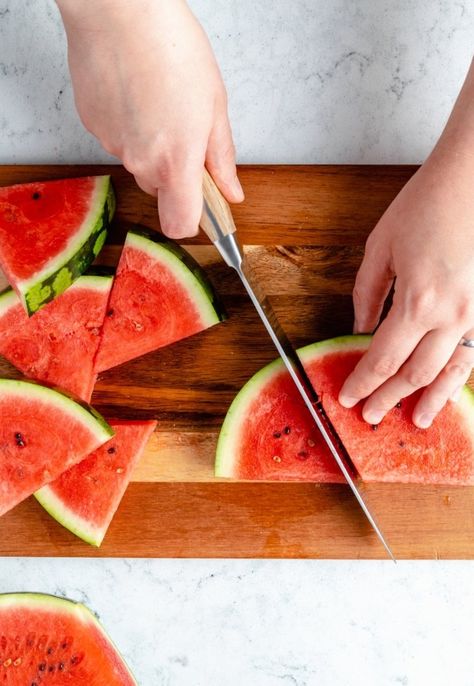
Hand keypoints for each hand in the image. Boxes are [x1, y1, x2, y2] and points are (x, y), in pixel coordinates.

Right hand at [56, 0, 243, 237]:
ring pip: (139, 162)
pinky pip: (118, 140)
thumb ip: (221, 157)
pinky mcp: (92, 127)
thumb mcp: (214, 105)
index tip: (203, 206)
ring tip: (158, 101)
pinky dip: (129, 125)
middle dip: (174, 171)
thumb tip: (231, 191)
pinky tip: (135, 93)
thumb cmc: (171, 47)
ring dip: (151, 144)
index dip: (193, 221)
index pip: (179, 225)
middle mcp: (141, 163)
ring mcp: (113, 146)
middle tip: (185, 129)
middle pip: (160, 190)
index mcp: (176, 162)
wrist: (118, 9)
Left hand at [338, 148, 473, 426]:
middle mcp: (452, 316)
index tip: (348, 397)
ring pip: (452, 372)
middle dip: (388, 398)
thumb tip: (357, 329)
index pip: (382, 359)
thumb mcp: (382, 248)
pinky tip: (449, 389)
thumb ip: (367, 294)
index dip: (363, 384)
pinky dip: (460, 377)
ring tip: (417, 420)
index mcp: (418, 302)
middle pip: (414, 374)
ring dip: (431, 400)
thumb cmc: (428, 204)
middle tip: (372, 416)